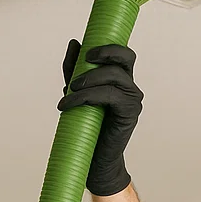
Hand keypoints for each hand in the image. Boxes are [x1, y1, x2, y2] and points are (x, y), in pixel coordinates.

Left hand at [58, 40, 143, 195]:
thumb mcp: (77, 91)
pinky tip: (69, 105)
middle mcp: (130, 87)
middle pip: (125, 58)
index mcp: (121, 79)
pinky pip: (110, 95)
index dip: (110, 47)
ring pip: (113, 76)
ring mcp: (133, 100)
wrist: (93, 158)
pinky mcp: (129, 113)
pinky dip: (86, 97)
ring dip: (87, 80)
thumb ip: (75, 69)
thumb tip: (74, 42)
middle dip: (102, 55)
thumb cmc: (86, 126)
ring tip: (67, 93)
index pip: (124, 54)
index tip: (87, 52)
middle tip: (79, 67)